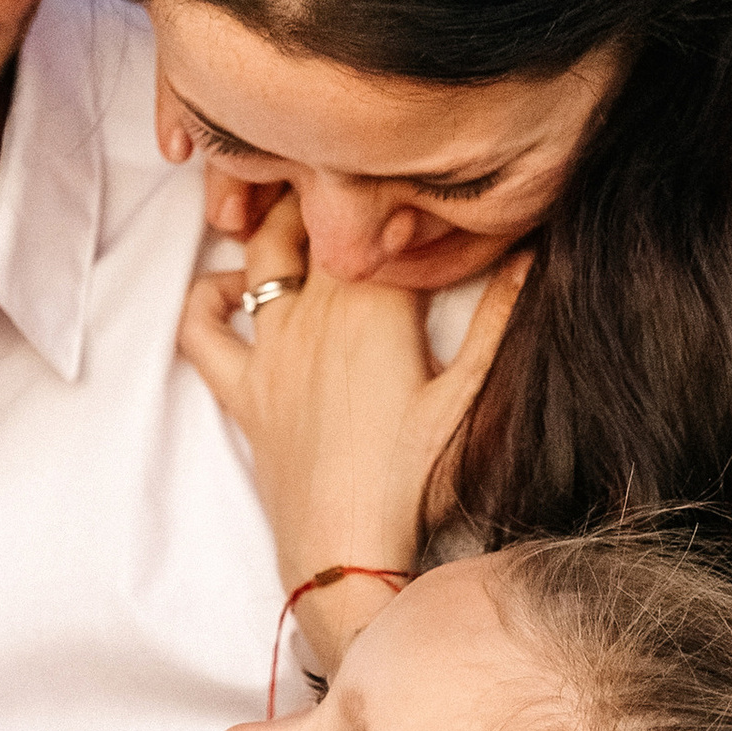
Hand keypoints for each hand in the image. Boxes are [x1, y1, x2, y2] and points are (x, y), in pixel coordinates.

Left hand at [178, 200, 532, 589]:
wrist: (347, 549)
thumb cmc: (414, 480)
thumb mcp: (470, 396)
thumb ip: (500, 320)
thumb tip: (531, 252)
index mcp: (377, 303)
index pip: (381, 214)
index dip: (395, 190)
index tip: (415, 181)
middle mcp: (317, 312)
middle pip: (315, 216)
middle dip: (332, 187)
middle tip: (359, 182)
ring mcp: (273, 347)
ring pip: (260, 252)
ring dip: (276, 221)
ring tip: (304, 211)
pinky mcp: (243, 387)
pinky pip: (201, 328)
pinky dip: (208, 298)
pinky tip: (235, 290)